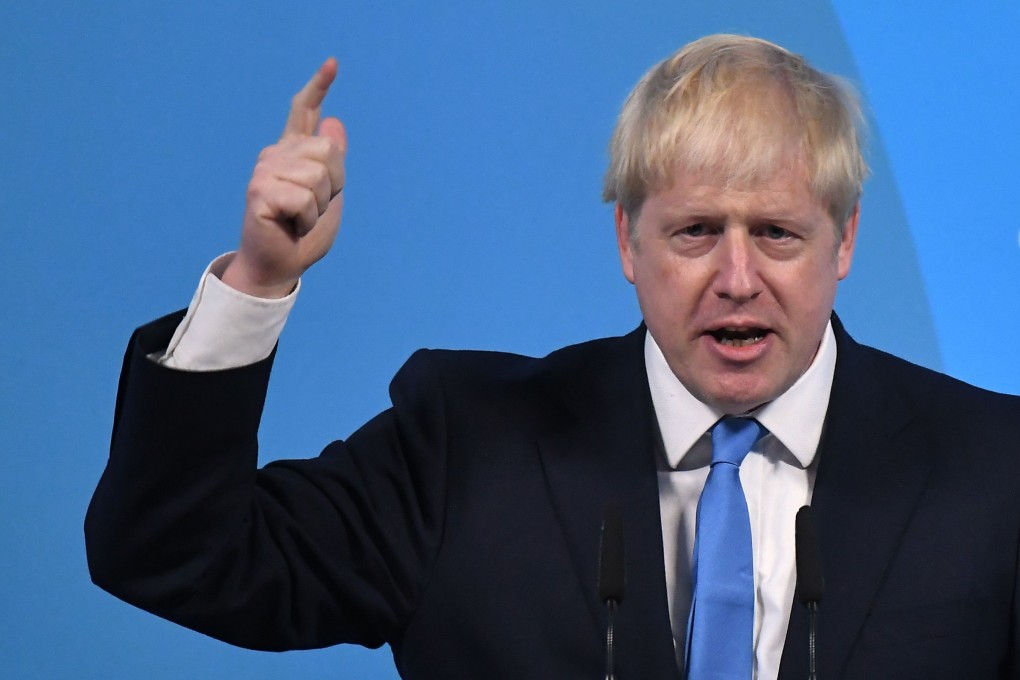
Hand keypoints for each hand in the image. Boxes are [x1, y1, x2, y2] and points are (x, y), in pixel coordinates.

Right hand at [222, 58, 346, 297]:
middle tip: (314, 209)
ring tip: (300, 219)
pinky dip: (307, 220)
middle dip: (334, 187)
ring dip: (320, 207)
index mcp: (293, 152)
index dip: (318, 86)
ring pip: (318, 177)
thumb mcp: (330, 196)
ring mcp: (264, 170)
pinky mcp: (259, 191)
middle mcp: (276, 154)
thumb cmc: (304, 233)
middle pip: (329, 152)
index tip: (333, 63)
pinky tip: (291, 225)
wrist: (282, 264)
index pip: (303, 111)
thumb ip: (333, 163)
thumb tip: (334, 122)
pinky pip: (304, 199)